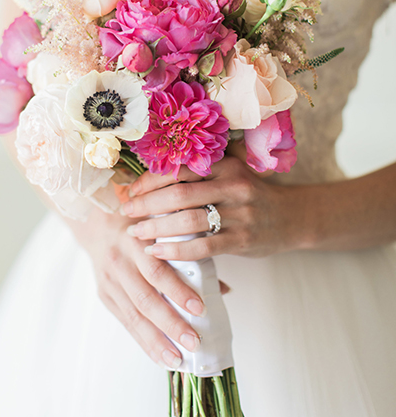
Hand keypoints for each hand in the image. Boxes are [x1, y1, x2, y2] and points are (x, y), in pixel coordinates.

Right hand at [65, 204, 205, 369]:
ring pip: (134, 317)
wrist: (100, 226)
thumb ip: (189, 256)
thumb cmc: (141, 228)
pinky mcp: (106, 297)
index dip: (178, 291)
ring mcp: (110, 283)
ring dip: (157, 341)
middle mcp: (119, 263)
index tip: (200, 309)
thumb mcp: (163, 231)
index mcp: (135, 242)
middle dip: (170, 324)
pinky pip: (126, 324)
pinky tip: (161, 356)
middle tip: (194, 341)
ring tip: (178, 359)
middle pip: (145, 299)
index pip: (157, 271)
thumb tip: (223, 289)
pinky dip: (145, 342)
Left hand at [121, 156, 305, 259]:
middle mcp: (232, 186)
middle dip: (146, 204)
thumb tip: (148, 182)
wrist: (291, 218)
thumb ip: (198, 176)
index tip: (131, 191)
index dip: (149, 180)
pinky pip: (202, 247)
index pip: (179, 168)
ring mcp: (238, 214)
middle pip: (179, 194)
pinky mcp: (241, 240)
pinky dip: (175, 250)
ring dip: (156, 228)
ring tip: (136, 233)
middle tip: (126, 213)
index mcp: (225, 165)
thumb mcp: (229, 176)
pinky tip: (157, 251)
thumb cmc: (248, 197)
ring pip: (188, 220)